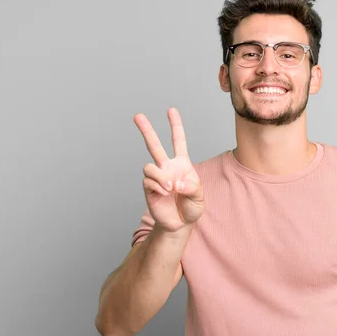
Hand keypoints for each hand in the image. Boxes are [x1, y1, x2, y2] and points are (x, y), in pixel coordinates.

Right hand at [134, 108, 203, 231]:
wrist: (180, 224)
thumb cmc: (191, 208)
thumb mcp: (199, 196)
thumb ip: (191, 187)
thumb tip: (174, 182)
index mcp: (181, 164)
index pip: (178, 141)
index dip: (175, 126)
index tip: (171, 110)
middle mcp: (166, 167)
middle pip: (154, 145)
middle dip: (146, 130)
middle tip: (137, 116)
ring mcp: (156, 177)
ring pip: (149, 166)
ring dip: (160, 176)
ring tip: (169, 188)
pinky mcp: (148, 189)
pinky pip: (148, 181)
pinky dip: (158, 186)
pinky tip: (165, 193)